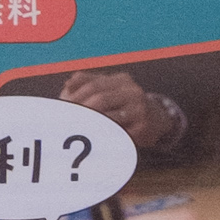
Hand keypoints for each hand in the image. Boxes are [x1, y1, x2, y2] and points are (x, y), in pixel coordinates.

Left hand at [61, 68, 185, 156]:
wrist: (157, 119)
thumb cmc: (125, 104)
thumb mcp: (110, 89)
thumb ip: (87, 83)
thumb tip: (67, 85)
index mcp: (122, 80)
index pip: (93, 85)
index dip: (75, 96)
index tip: (61, 107)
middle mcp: (132, 91)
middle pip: (100, 99)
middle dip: (80, 110)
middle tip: (65, 120)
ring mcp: (139, 109)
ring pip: (108, 116)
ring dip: (89, 124)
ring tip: (74, 129)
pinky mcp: (143, 127)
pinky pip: (118, 132)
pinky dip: (103, 135)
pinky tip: (91, 138)